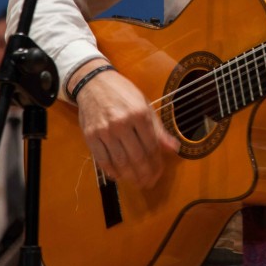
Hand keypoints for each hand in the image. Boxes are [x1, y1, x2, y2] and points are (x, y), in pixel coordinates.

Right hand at [70, 59, 178, 187]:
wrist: (94, 83)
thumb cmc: (123, 93)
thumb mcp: (144, 105)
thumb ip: (158, 129)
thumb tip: (174, 148)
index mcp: (139, 114)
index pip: (152, 145)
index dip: (157, 162)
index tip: (160, 172)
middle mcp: (122, 123)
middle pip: (137, 157)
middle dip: (146, 173)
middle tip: (150, 183)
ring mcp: (105, 131)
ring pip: (121, 162)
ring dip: (131, 176)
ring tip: (138, 182)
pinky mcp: (91, 137)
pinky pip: (103, 160)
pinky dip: (112, 172)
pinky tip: (119, 176)